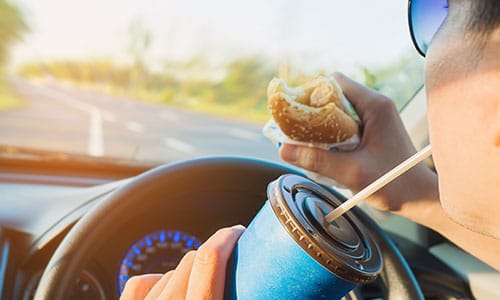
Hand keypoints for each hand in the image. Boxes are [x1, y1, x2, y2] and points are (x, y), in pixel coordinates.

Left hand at [120, 225, 244, 299]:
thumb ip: (236, 294)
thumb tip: (251, 282)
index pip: (209, 258)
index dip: (228, 237)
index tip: (238, 233)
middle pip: (192, 260)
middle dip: (213, 257)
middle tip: (227, 270)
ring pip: (170, 272)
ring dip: (186, 277)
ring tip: (199, 293)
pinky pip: (142, 284)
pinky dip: (158, 284)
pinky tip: (169, 291)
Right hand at [280, 73, 436, 211]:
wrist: (420, 198)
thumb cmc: (394, 184)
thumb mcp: (352, 172)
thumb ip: (318, 160)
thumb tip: (283, 150)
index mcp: (375, 105)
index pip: (334, 82)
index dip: (311, 95)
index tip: (296, 114)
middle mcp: (376, 104)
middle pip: (334, 94)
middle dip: (313, 111)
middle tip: (298, 131)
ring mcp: (375, 116)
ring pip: (338, 109)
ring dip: (322, 124)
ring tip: (310, 142)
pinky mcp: (373, 128)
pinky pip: (345, 122)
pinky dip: (331, 132)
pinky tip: (325, 149)